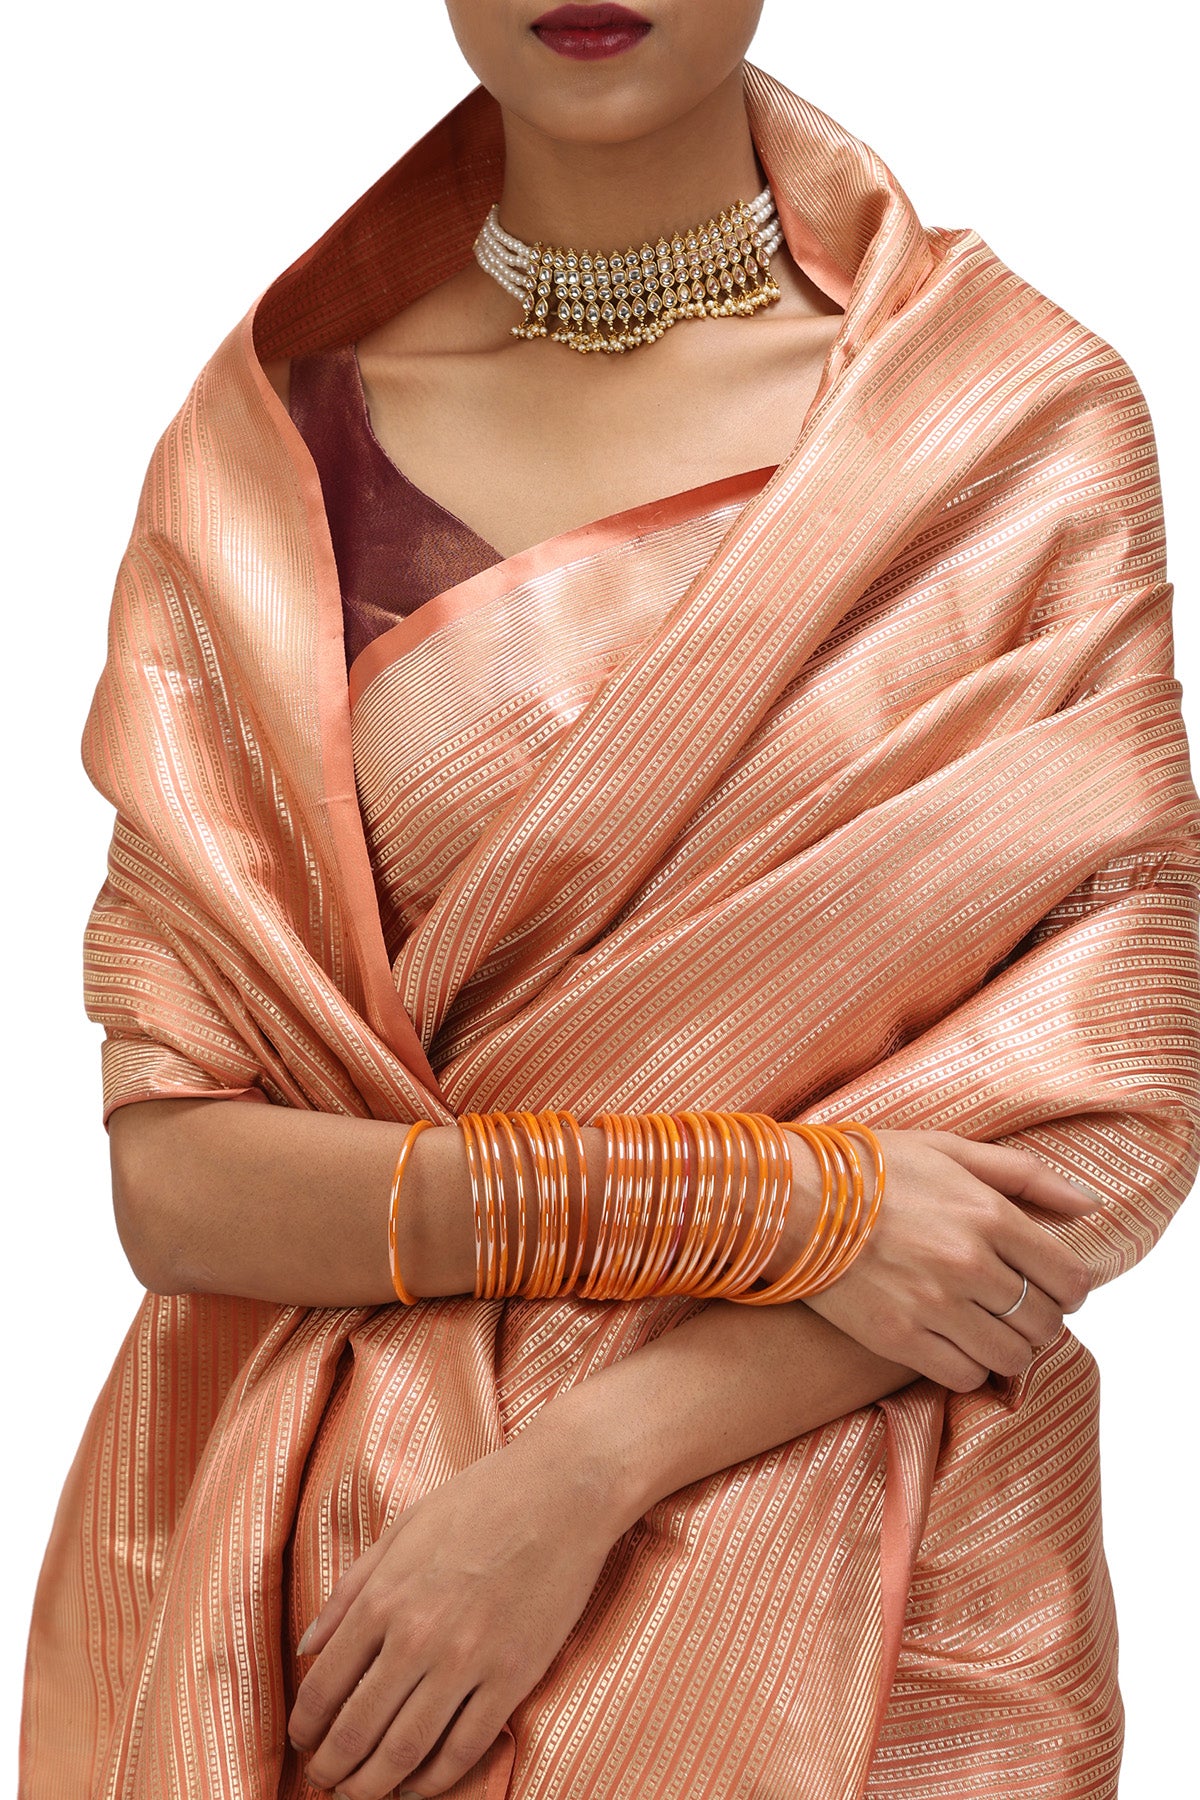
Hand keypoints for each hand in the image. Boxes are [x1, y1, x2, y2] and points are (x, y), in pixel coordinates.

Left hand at [286, 1419, 622, 1797]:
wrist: (562, 1492)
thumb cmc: (480, 1500)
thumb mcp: (402, 1529)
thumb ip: (350, 1589)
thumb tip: (306, 1645)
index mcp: (383, 1598)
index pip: (325, 1686)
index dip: (305, 1726)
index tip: (301, 1741)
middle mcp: (417, 1637)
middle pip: (358, 1730)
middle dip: (331, 1767)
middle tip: (324, 1781)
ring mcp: (467, 1661)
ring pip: (406, 1751)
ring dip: (374, 1785)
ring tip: (360, 1795)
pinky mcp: (513, 1677)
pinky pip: (466, 1748)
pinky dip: (435, 1781)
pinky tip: (418, 1787)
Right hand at [783, 1130, 1102, 1391]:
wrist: (792, 1198)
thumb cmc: (871, 1168)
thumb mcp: (950, 1151)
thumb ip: (1025, 1176)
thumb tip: (1089, 1204)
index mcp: (988, 1214)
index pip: (1069, 1276)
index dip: (1072, 1290)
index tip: (1054, 1288)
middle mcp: (969, 1263)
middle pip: (1044, 1321)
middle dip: (1040, 1319)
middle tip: (1017, 1308)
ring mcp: (934, 1304)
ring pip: (1011, 1355)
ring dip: (1010, 1348)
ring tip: (988, 1329)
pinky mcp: (899, 1337)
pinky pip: (964, 1375)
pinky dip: (971, 1367)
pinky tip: (956, 1345)